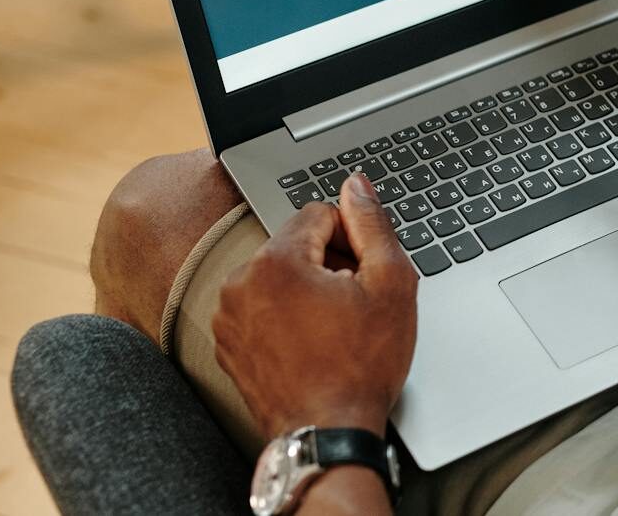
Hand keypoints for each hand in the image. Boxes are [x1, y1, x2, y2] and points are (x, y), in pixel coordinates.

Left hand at [213, 174, 416, 438]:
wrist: (328, 433)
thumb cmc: (362, 364)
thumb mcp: (390, 284)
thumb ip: (372, 224)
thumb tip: (357, 184)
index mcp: (276, 261)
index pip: (320, 213)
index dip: (353, 239)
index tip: (364, 275)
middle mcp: (240, 282)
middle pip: (295, 244)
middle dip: (328, 263)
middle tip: (353, 305)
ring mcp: (228, 316)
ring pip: (278, 275)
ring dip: (307, 289)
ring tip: (332, 327)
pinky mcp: (227, 344)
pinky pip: (261, 307)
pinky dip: (285, 316)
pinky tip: (310, 344)